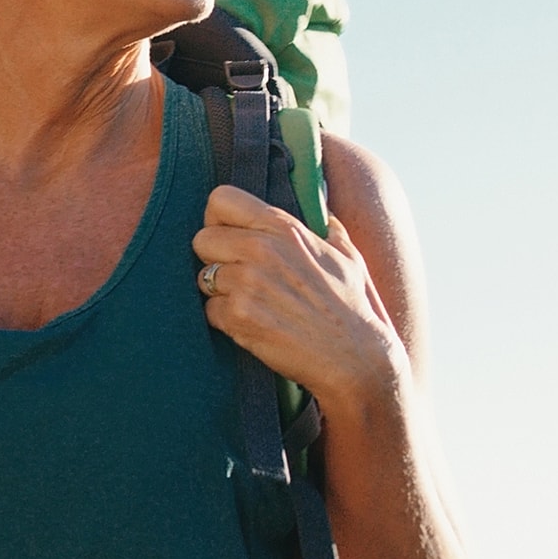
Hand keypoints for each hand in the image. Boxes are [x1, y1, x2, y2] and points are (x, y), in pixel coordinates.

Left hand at [192, 185, 402, 407]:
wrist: (356, 359)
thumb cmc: (354, 308)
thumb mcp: (348, 256)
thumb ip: (329, 229)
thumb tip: (324, 213)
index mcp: (284, 227)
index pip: (221, 199)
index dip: (217, 219)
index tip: (228, 236)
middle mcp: (261, 249)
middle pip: (201, 239)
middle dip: (214, 258)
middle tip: (237, 276)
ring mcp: (247, 283)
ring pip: (203, 278)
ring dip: (220, 292)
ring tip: (252, 304)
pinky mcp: (238, 316)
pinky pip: (209, 311)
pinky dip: (225, 320)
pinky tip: (253, 325)